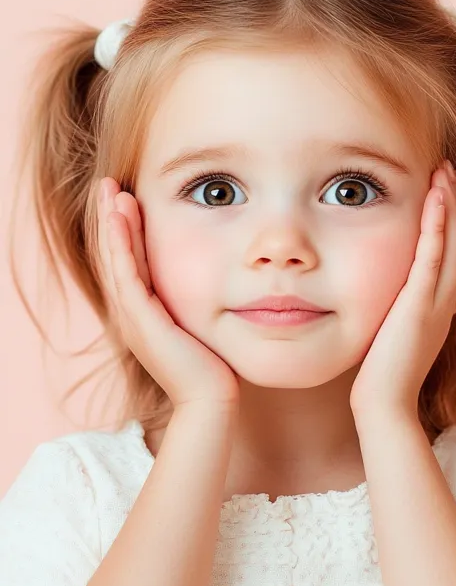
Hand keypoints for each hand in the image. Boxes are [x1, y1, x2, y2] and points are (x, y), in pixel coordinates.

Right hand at [97, 178, 239, 412]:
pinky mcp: (142, 320)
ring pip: (115, 260)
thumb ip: (197, 300)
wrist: (210, 400)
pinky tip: (120, 218)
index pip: (127, 262)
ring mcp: (133, 317)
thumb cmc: (213, 366)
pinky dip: (120, 245)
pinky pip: (126, 275)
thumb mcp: (200, 323)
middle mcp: (131, 313)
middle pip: (114, 256)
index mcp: (142, 312)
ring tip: (111, 191)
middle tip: (108, 184)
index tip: (124, 197)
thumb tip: (217, 277)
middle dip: (111, 218)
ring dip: (111, 223)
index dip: (123, 230)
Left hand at [349, 160, 455, 423]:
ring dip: (451, 205)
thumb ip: (399, 310)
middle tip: (448, 171)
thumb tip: (392, 295)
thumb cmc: (380, 376)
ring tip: (444, 173)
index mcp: (441, 309)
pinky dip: (437, 227)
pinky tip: (435, 200)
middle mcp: (445, 303)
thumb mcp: (394, 334)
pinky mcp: (419, 306)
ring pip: (454, 245)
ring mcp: (436, 304)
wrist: (383, 406)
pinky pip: (433, 259)